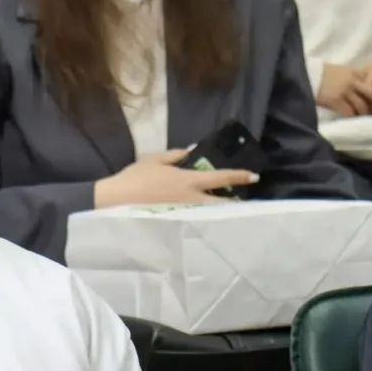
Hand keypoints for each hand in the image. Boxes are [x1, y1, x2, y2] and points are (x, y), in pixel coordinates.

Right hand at [94, 148, 258, 207]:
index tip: (254, 176)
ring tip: (227, 207)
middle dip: (233, 201)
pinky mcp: (175, 220)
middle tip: (242, 199)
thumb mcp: (155, 160)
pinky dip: (204, 215)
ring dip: (220, 209)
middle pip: (220, 202)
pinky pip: (196, 217)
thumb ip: (176, 155)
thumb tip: (192, 150)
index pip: (220, 178)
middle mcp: (190, 198)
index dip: (238, 176)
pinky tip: (204, 215)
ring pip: (210, 212)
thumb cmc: (135, 177)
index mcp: (188, 180)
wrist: (117, 199)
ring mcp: (184, 212)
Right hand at [316, 63, 371, 116]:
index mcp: (356, 72)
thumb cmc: (322, 74)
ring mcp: (345, 91)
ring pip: (362, 106)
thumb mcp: (342, 71)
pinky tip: (349, 119)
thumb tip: (364, 88)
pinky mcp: (335, 100)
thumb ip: (354, 77)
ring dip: (363, 114)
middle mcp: (353, 81)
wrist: (306, 74)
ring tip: (362, 118)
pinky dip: (351, 117)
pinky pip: (348, 112)